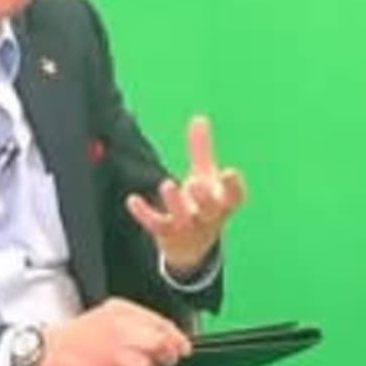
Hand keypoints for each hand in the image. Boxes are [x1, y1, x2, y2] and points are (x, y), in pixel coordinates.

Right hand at [38, 297, 195, 365]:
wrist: (48, 349)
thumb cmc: (79, 335)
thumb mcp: (108, 315)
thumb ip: (136, 321)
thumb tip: (167, 335)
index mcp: (121, 311)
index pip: (161, 323)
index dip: (177, 338)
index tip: (184, 348)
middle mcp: (119, 329)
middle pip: (160, 344)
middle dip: (169, 357)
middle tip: (168, 362)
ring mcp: (112, 352)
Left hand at [125, 110, 244, 278]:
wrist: (193, 247)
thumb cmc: (204, 204)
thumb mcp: (205, 176)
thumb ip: (201, 149)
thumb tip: (198, 117)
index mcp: (223, 202)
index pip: (234, 196)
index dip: (233, 186)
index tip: (229, 172)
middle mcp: (208, 216)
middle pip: (210, 209)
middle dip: (204, 198)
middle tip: (195, 183)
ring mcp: (188, 227)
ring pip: (183, 218)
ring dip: (175, 203)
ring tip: (167, 184)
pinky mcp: (168, 234)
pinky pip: (156, 225)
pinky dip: (144, 214)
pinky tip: (132, 200)